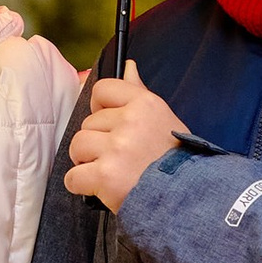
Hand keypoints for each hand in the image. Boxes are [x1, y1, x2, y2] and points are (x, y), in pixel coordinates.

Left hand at [64, 65, 189, 214]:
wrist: (188, 197)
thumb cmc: (175, 160)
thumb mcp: (163, 119)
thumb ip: (139, 92)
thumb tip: (128, 65)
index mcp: (145, 104)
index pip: (102, 90)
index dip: (99, 108)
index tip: (108, 125)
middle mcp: (130, 121)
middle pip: (87, 124)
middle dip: (97, 142)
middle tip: (120, 158)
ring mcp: (117, 148)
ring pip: (77, 146)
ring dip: (86, 162)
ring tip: (110, 172)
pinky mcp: (105, 175)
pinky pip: (73, 177)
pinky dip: (81, 186)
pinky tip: (101, 188)